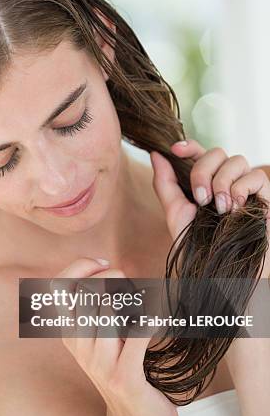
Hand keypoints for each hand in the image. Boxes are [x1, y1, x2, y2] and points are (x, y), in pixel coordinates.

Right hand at [51, 258, 178, 415]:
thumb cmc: (124, 371)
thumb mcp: (102, 340)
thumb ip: (98, 308)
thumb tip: (111, 270)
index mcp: (70, 333)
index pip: (58, 287)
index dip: (80, 266)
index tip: (105, 265)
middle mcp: (79, 347)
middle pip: (84, 293)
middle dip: (111, 278)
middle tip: (130, 285)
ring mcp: (100, 363)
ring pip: (107, 310)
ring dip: (131, 297)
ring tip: (144, 303)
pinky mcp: (124, 376)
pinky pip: (138, 334)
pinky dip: (152, 318)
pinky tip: (159, 318)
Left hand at [150, 139, 269, 276]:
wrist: (219, 270)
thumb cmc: (198, 245)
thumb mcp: (175, 213)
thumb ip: (165, 183)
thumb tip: (155, 154)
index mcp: (205, 181)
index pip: (200, 152)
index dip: (189, 145)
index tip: (174, 149)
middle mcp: (226, 180)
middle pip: (217, 152)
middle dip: (203, 172)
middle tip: (200, 199)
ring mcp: (246, 187)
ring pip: (237, 161)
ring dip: (222, 183)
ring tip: (219, 210)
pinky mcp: (265, 197)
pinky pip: (256, 176)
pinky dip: (242, 189)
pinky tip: (235, 210)